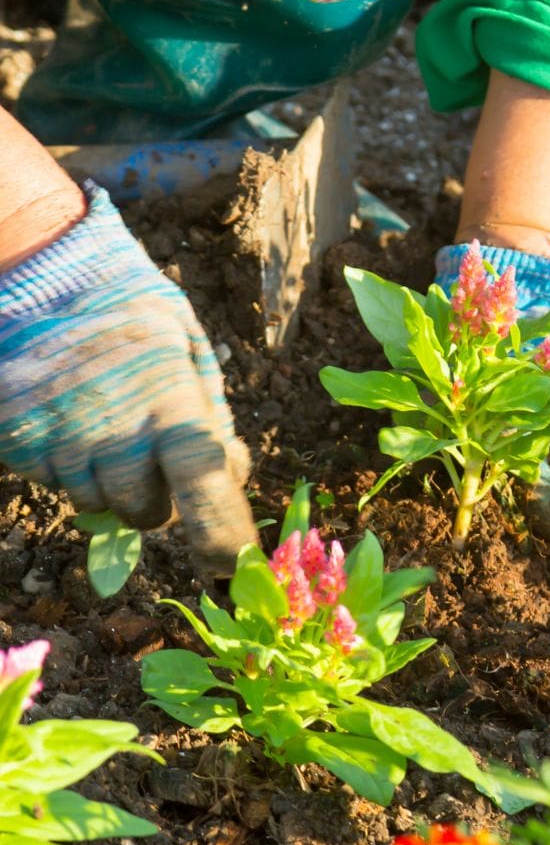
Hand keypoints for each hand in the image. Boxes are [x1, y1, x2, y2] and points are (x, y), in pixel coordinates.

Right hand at [0, 182, 257, 575]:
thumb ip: (211, 414)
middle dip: (160, 500)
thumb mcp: (189, 347)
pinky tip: (71, 415)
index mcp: (171, 403)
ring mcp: (60, 441)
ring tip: (106, 420)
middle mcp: (115, 432)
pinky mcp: (18, 443)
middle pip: (150, 514)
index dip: (222, 537)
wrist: (39, 273)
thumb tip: (231, 471)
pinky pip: (55, 481)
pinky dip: (69, 464)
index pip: (205, 488)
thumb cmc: (130, 311)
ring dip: (112, 482)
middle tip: (153, 454)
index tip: (233, 570)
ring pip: (99, 504)